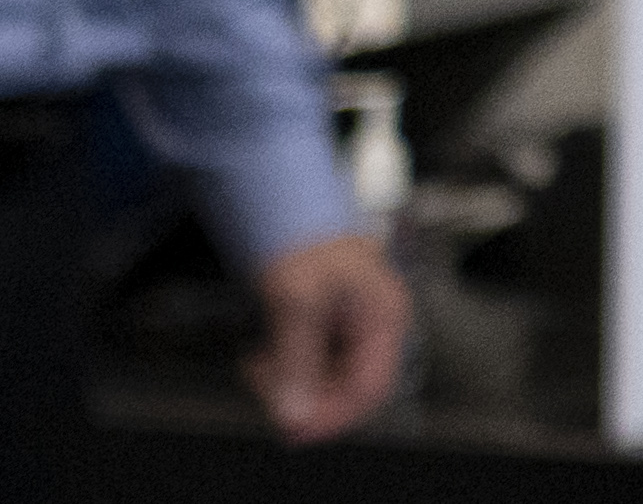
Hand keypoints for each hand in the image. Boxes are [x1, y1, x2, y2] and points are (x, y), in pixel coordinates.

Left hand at [246, 232, 417, 442]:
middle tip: (268, 392)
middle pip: (347, 391)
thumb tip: (295, 413)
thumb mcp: (297, 298)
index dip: (335, 416)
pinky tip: (263, 360)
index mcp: (384, 318)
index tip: (297, 429)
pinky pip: (311, 371)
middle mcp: (375, 329)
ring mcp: (353, 333)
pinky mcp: (330, 336)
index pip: (371, 388)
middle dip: (304, 398)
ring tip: (259, 367)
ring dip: (288, 386)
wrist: (290, 213)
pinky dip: (284, 374)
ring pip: (325, 385)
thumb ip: (297, 359)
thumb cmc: (305, 239)